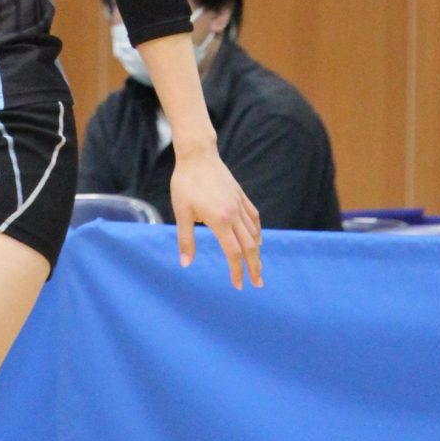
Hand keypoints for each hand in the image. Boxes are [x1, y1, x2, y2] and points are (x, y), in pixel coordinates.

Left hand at [170, 148, 262, 288]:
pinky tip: (257, 239)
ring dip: (257, 252)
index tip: (238, 285)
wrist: (197, 155)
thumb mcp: (181, 212)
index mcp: (220, 220)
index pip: (233, 253)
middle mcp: (234, 214)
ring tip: (258, 266)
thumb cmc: (185, 183)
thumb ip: (186, 239)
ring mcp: (239, 204)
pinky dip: (258, 231)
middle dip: (254, 267)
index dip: (237, 271)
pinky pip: (254, 218)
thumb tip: (186, 264)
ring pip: (254, 233)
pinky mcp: (241, 196)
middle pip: (250, 247)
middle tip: (258, 284)